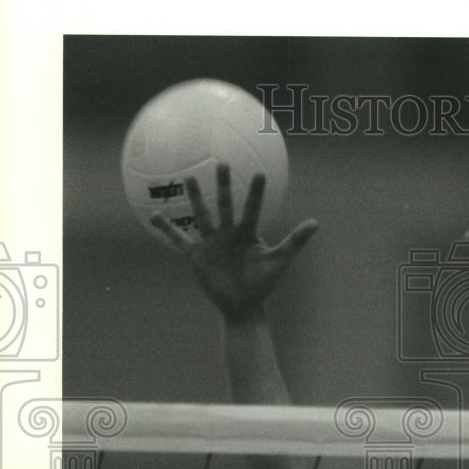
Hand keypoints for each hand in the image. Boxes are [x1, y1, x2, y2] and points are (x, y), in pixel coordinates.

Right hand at [151, 164, 317, 318]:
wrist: (242, 305)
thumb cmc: (263, 284)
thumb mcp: (279, 261)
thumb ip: (295, 242)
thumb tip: (316, 222)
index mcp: (247, 234)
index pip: (252, 209)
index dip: (256, 193)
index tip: (260, 173)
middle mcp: (228, 233)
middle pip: (225, 205)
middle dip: (224, 185)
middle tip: (222, 162)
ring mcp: (212, 243)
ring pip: (202, 216)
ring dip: (196, 198)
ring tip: (188, 177)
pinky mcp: (196, 255)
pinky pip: (179, 240)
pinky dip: (166, 229)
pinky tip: (153, 216)